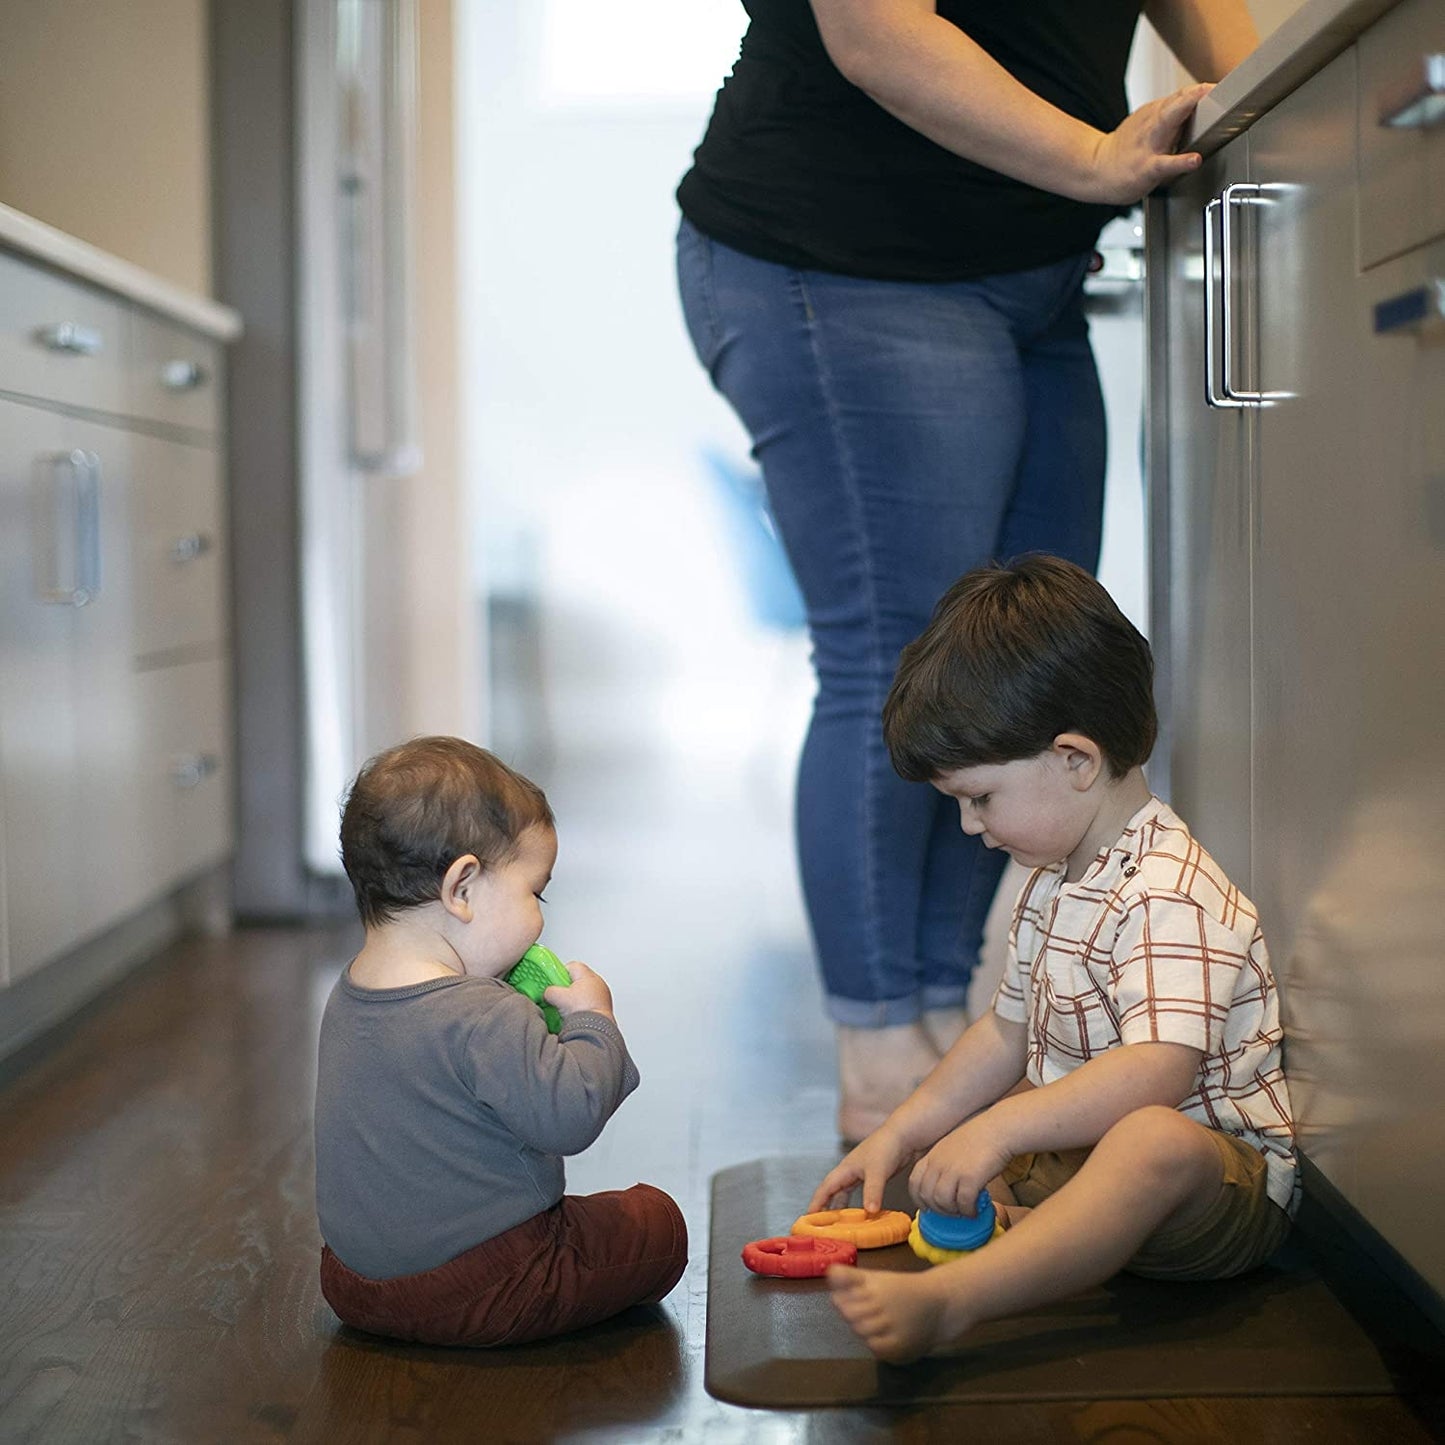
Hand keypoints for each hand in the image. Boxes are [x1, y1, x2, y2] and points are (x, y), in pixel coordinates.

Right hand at [543, 960, 613, 1018]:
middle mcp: (598, 983)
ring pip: (584, 994)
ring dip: (575, 1000)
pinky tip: (576, 1016)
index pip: (572, 966)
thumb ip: (549, 991)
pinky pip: (589, 1005)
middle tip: (559, 997)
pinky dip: (583, 1009)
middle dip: (567, 989)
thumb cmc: (583, 1010)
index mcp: (588, 976)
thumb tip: (547, 993)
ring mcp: (602, 996)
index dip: (561, 973)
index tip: (554, 981)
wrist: (596, 1030)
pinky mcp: (604, 1009)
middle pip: (577, 980)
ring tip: (567, 1009)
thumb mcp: (557, 997)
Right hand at [808, 1124, 916, 1215]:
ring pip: (846, 1192)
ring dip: (841, 1206)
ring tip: (839, 1222)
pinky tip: (862, 1211)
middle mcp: (851, 1171)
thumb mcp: (877, 1172)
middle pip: (833, 1191)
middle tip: (821, 1224)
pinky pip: (859, 1193)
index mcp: (846, 1168)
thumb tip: (869, 1212)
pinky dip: (857, 1203)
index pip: (826, 1188)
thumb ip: (872, 1192)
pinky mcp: (873, 1176)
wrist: (904, 1136)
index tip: (809, 1216)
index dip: (817, 1202)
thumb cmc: (886, 1146)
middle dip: (825, 1206)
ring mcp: (862, 1173)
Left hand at [907, 1115, 1012, 1215]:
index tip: (929, 1208)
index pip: (914, 1183)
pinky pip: (963, 1203)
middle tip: (953, 1213)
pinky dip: (968, 1211)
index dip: (920, 1200)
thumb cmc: (979, 1139)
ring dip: (954, 1212)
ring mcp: (952, 1170)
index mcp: (931, 1155)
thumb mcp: (951, 1148)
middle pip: (927, 1196)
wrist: (998, 1129)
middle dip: (939, 1210)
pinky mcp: (970, 1178)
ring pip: (943, 1202)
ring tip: (965, 1211)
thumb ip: (943, 1166)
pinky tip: (976, 1210)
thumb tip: (943, 1190)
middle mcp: (938, 1163)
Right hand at [1079, 82, 1213, 204]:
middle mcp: (1152, 124)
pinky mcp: (1146, 168)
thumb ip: (1170, 113)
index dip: (1202, 90)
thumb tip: (1195, 103)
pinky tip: (1193, 160)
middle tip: (1214, 87)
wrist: (1094, 170)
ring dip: (1186, 110)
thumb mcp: (1146, 123)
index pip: (1182, 96)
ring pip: (1169, 122)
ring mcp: (1149, 145)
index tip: (1223, 86)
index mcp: (1154, 113)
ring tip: (1207, 105)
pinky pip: (1165, 164)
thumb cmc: (1125, 150)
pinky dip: (1180, 162)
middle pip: (1176, 102)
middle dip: (1196, 93)